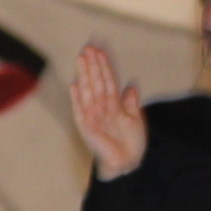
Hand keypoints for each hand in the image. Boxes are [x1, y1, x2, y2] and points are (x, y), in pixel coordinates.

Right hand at [68, 42, 144, 179]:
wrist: (128, 164)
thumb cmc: (131, 144)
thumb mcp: (136, 119)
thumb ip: (131, 103)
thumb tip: (130, 86)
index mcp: (114, 104)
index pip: (108, 80)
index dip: (104, 65)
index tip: (100, 49)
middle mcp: (102, 107)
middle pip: (97, 81)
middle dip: (93, 64)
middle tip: (88, 47)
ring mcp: (93, 116)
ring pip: (89, 90)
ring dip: (85, 74)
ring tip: (82, 57)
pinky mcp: (87, 127)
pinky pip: (80, 109)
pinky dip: (77, 98)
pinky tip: (75, 84)